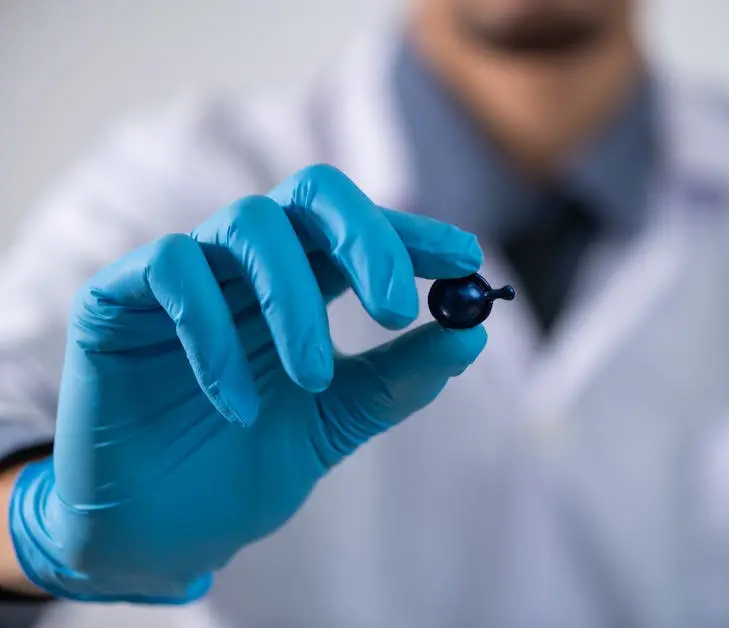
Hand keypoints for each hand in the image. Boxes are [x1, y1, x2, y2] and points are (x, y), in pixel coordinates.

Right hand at [8, 165, 485, 603]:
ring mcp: (184, 274)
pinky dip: (214, 333)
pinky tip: (239, 405)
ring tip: (312, 381)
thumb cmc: (245, 467)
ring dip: (293, 301)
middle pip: (310, 197)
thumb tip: (470, 334)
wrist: (161, 533)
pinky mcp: (118, 296)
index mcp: (299, 285)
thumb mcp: (338, 421)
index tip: (465, 258)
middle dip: (365, 241)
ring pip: (249, 224)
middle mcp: (245, 266)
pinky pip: (174, 269)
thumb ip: (400, 379)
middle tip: (396, 310)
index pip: (358, 232)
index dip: (412, 235)